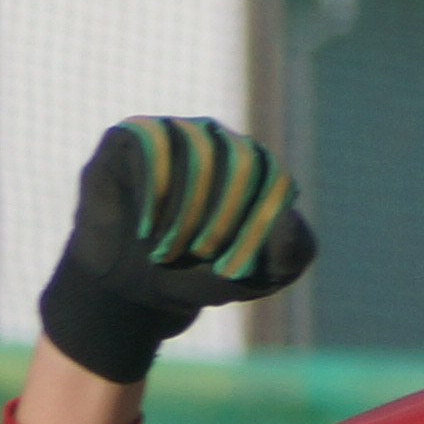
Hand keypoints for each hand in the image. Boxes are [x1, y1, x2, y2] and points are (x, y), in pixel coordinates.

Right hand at [35, 119, 316, 381]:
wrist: (136, 289)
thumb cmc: (205, 275)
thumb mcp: (262, 276)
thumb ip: (293, 251)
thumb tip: (290, 215)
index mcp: (255, 164)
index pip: (272, 180)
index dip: (254, 228)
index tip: (233, 268)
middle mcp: (215, 138)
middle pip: (238, 162)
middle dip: (221, 221)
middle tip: (199, 256)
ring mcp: (172, 133)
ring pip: (195, 151)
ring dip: (185, 212)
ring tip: (170, 251)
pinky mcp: (130, 138)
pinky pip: (150, 145)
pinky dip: (153, 194)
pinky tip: (148, 231)